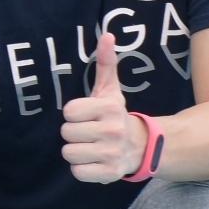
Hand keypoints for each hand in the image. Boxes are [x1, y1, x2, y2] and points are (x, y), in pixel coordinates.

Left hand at [59, 33, 145, 184]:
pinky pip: (77, 172)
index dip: (74, 114)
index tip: (88, 115)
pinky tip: (94, 161)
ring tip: (91, 146)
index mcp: (109, 108)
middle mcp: (112, 131)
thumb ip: (106, 63)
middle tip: (89, 132)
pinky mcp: (109, 174)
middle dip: (74, 133)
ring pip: (69, 153)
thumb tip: (107, 34)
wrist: (141, 146)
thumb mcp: (110, 90)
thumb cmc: (114, 115)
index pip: (68, 112)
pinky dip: (82, 169)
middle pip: (66, 133)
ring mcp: (112, 154)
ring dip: (77, 151)